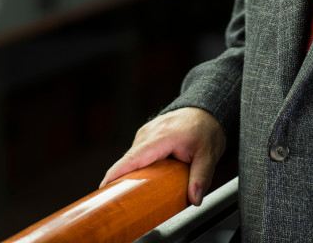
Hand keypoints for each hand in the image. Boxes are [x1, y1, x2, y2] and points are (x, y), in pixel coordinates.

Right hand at [100, 107, 225, 205]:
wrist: (205, 110)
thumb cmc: (206, 130)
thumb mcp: (208, 155)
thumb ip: (201, 177)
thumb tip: (195, 200)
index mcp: (161, 137)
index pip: (133, 158)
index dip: (116, 173)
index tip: (104, 188)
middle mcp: (148, 134)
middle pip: (127, 160)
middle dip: (118, 180)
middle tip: (115, 202)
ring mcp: (145, 133)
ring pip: (130, 158)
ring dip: (128, 174)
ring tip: (128, 194)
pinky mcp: (145, 136)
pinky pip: (136, 154)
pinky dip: (135, 167)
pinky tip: (139, 180)